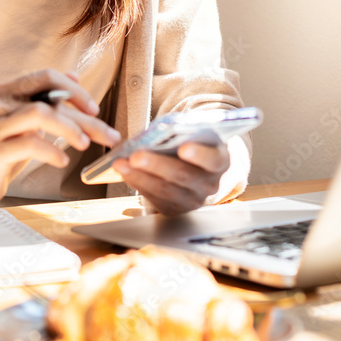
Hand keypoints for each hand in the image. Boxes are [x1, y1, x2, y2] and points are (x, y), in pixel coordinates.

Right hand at [0, 69, 120, 206]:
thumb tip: (74, 76)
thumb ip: (49, 97)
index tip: (95, 109)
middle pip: (48, 101)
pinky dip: (51, 151)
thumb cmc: (6, 144)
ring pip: (38, 115)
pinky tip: (62, 160)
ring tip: (83, 144)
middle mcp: (0, 103)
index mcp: (9, 90)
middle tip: (108, 135)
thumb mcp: (28, 118)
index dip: (74, 91)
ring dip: (68, 129)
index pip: (47, 77)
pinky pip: (28, 144)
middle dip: (84, 119)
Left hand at [112, 142, 230, 215]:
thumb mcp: (196, 133)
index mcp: (220, 161)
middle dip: (157, 165)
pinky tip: (125, 172)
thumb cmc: (195, 143)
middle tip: (136, 155)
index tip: (184, 148)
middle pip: (183, 176)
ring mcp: (193, 200)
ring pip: (165, 190)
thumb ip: (183, 131)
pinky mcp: (175, 209)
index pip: (213, 159)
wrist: (200, 168)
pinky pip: (154, 198)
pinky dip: (137, 183)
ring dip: (140, 176)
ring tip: (121, 163)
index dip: (200, 154)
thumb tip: (157, 132)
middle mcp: (210, 185)